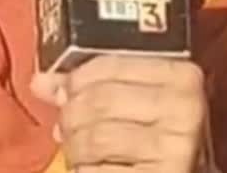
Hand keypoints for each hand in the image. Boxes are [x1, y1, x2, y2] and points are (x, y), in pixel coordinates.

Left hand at [30, 54, 209, 171]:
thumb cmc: (158, 142)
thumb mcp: (133, 105)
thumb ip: (91, 87)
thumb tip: (42, 82)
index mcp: (182, 79)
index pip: (111, 65)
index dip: (77, 79)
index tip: (63, 91)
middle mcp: (184, 110)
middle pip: (99, 100)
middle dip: (72, 117)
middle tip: (68, 129)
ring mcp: (175, 148)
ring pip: (96, 137)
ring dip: (77, 149)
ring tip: (83, 154)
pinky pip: (101, 171)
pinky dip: (87, 170)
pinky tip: (95, 169)